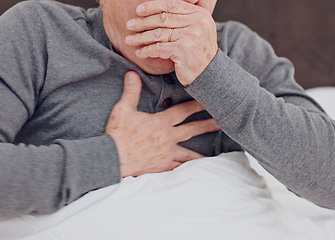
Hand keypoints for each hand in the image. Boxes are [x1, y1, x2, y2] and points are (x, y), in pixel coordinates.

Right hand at [105, 71, 219, 176]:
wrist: (113, 159)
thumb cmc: (118, 134)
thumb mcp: (122, 109)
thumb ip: (131, 91)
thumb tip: (132, 73)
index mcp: (160, 123)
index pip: (183, 111)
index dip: (197, 105)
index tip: (209, 101)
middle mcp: (168, 138)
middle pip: (192, 130)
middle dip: (207, 125)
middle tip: (221, 123)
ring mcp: (166, 154)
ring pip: (189, 153)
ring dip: (202, 152)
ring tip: (214, 155)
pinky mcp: (162, 166)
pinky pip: (178, 167)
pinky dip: (187, 169)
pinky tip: (193, 171)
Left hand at [125, 0, 217, 85]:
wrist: (209, 74)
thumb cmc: (199, 52)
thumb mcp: (196, 30)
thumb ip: (183, 18)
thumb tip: (156, 9)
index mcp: (199, 14)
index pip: (172, 4)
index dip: (153, 6)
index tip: (139, 10)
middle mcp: (197, 22)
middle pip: (163, 18)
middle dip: (143, 22)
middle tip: (129, 25)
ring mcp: (190, 36)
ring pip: (158, 33)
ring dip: (141, 37)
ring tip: (130, 39)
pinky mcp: (183, 50)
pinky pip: (159, 48)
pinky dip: (147, 51)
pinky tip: (139, 53)